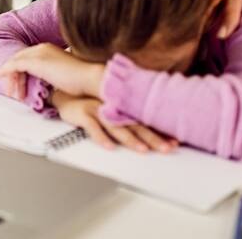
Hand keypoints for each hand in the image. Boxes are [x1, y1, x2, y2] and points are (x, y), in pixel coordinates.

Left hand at [0, 43, 103, 99]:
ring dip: (11, 78)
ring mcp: (39, 54)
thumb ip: (55, 76)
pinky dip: (5, 71)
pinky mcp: (35, 62)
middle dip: (14, 75)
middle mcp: (43, 48)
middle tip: (12, 91)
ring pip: (16, 62)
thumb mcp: (65, 76)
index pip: (29, 57)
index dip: (22, 71)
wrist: (89, 78)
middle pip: (20, 59)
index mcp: (50, 49)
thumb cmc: (83, 81)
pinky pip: (14, 65)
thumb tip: (50, 86)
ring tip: (11, 93)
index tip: (20, 84)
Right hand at [51, 90, 177, 152]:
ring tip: (143, 150)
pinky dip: (101, 138)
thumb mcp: (110, 106)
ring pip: (117, 127)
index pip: (144, 121)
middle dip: (153, 138)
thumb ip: (126, 114)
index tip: (176, 141)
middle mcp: (113, 108)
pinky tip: (109, 147)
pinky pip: (93, 128)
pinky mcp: (84, 114)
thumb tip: (146, 126)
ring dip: (131, 139)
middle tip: (168, 149)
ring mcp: (99, 110)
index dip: (160, 131)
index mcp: (121, 107)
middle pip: (135, 125)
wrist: (65, 92)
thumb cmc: (89, 102)